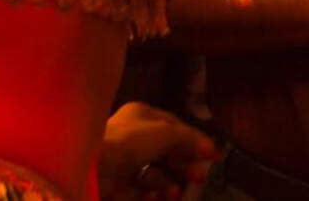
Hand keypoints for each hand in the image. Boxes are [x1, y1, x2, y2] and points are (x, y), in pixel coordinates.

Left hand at [99, 103, 216, 200]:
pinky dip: (153, 194)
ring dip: (169, 183)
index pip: (173, 126)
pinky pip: (143, 189)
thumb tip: (211, 147)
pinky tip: (160, 197)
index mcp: (141, 116)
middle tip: (199, 177)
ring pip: (156, 173)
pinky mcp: (119, 185)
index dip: (194, 140)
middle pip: (166, 152)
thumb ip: (190, 140)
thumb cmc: (131, 142)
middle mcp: (133, 136)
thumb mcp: (166, 133)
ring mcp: (125, 162)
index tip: (213, 155)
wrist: (96, 169)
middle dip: (184, 165)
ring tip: (176, 192)